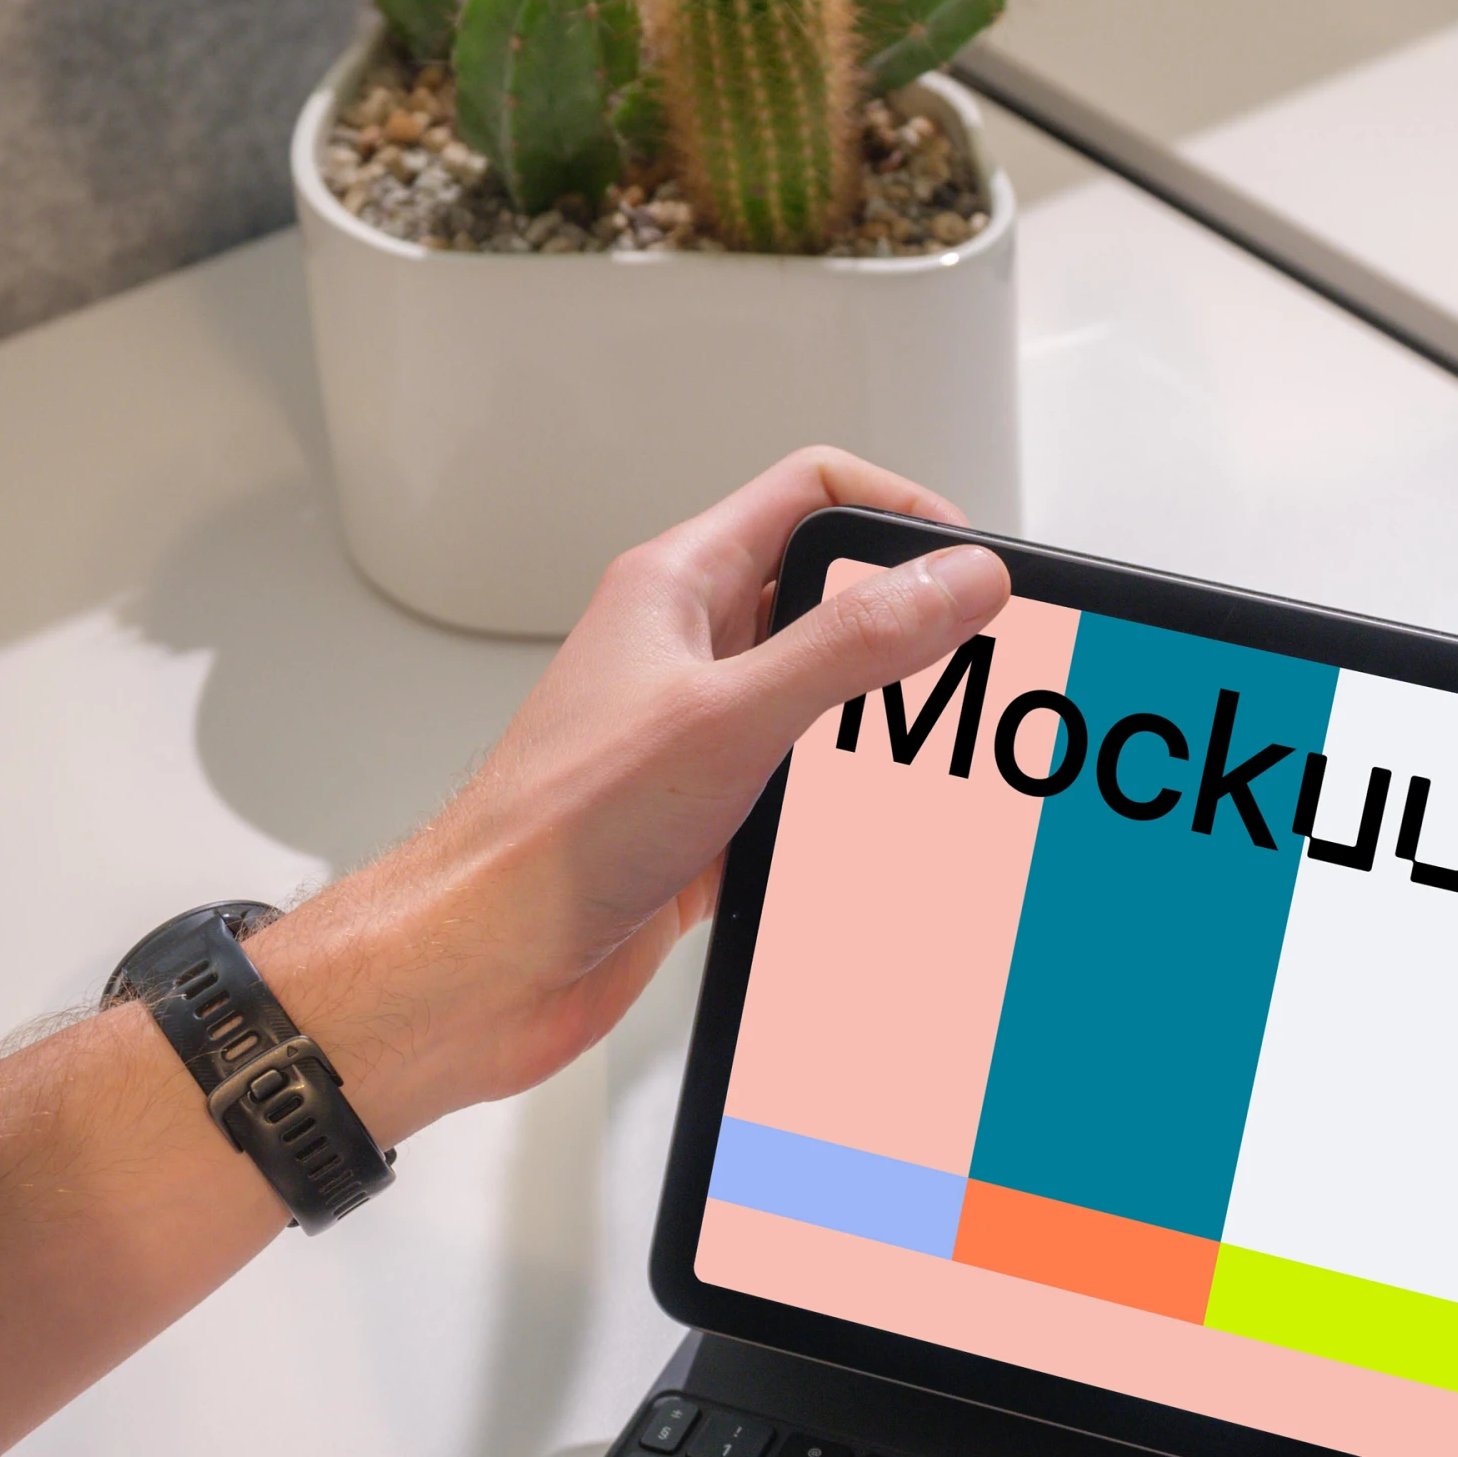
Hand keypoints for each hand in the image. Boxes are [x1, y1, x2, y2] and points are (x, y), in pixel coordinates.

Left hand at [251, 448, 1012, 1141]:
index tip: (968, 566)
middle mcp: (685, 653)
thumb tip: (956, 579)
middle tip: (972, 668)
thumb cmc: (551, 834)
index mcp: (676, 588)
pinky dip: (845, 815)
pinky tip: (872, 840)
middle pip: (829, 600)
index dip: (899, 512)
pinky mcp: (704, 821)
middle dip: (907, 631)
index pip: (811, 494)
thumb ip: (852, 644)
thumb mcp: (730, 716)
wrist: (486, 962)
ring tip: (930, 762)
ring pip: (820, 705)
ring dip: (878, 732)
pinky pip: (801, 796)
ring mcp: (694, 738)